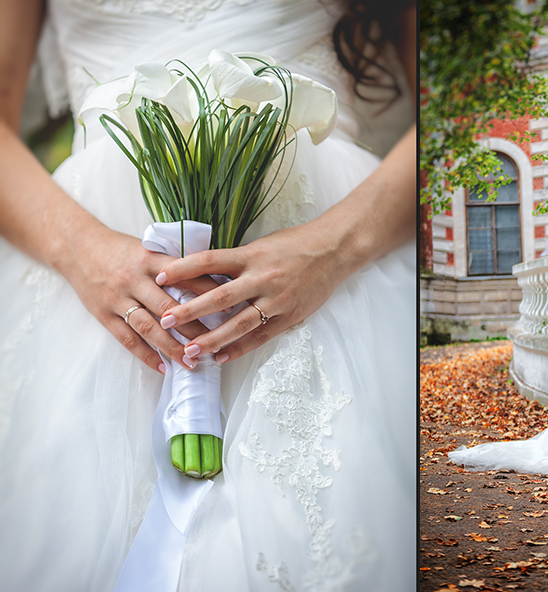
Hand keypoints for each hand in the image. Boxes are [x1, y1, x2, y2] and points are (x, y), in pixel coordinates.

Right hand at [60, 225, 213, 371]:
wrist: (77, 247)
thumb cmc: (121, 249)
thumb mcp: (149, 249)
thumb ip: (175, 266)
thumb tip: (213, 281)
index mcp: (150, 260)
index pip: (185, 277)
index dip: (209, 292)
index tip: (230, 305)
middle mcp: (134, 279)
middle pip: (169, 307)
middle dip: (194, 327)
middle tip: (216, 343)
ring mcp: (117, 298)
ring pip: (149, 327)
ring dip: (172, 347)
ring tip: (192, 362)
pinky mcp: (103, 314)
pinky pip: (127, 339)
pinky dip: (146, 354)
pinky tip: (163, 366)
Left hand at [154, 221, 348, 363]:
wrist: (334, 251)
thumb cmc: (296, 244)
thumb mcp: (262, 245)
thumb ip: (236, 260)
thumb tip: (202, 271)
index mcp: (252, 255)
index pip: (209, 260)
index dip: (183, 269)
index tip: (160, 277)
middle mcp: (262, 277)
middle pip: (220, 296)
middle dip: (190, 310)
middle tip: (166, 321)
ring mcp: (277, 299)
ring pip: (240, 323)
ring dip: (213, 338)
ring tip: (190, 350)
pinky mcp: (290, 315)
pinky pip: (261, 336)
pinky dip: (240, 348)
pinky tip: (221, 357)